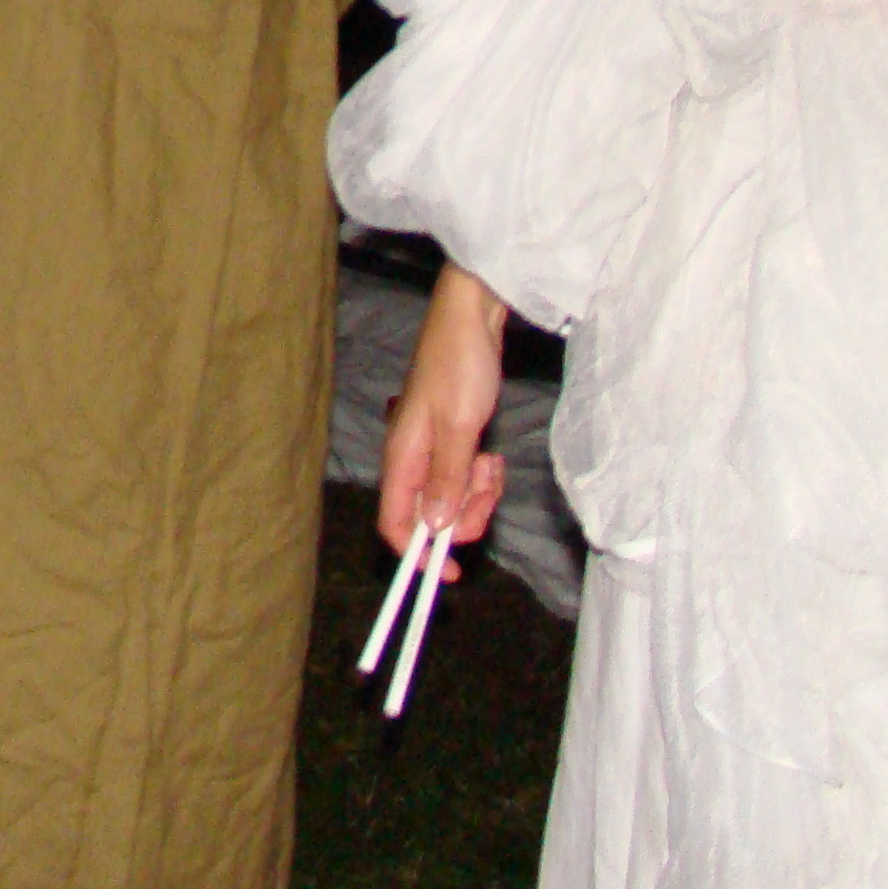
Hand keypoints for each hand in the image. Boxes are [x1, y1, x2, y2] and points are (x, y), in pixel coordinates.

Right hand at [378, 263, 509, 577]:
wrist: (472, 316)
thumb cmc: (460, 365)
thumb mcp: (459, 428)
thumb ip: (445, 480)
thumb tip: (433, 529)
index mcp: (402, 457)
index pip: (396, 524)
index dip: (419, 555)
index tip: (451, 572)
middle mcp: (411, 457)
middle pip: (429, 515)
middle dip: (462, 516)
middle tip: (488, 492)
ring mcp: (431, 447)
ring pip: (450, 496)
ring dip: (476, 493)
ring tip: (492, 464)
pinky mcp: (450, 436)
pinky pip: (463, 475)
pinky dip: (480, 474)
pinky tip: (491, 454)